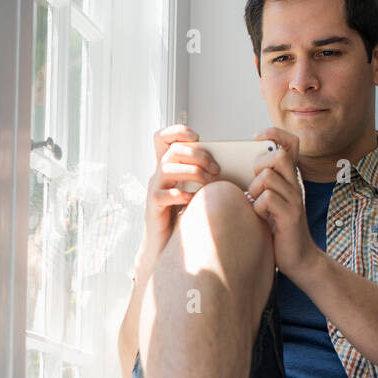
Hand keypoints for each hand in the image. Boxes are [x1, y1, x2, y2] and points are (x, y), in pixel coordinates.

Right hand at [143, 125, 219, 261]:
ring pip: (167, 168)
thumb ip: (202, 175)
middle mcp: (158, 174)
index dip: (177, 131)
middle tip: (216, 169)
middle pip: (172, 151)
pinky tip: (193, 200)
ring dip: (192, 172)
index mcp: (167, 166)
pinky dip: (181, 195)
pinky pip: (163, 195)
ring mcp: (154, 189)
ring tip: (209, 182)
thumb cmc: (183, 216)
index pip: (162, 138)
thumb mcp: (194, 190)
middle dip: (198, 155)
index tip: (197, 137)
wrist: (165, 245)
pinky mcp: (153, 206)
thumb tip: (224, 164)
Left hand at [245, 126, 316, 281]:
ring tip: (257, 205)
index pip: (291, 143)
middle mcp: (295, 185)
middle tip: (255, 185)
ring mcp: (295, 200)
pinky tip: (261, 218)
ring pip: (269, 177)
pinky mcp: (291, 216)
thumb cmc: (279, 232)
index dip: (275, 133)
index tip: (256, 137)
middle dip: (260, 165)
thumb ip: (261, 187)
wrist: (300, 260)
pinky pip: (268, 199)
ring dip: (255, 190)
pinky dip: (258, 207)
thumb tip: (237, 175)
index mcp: (290, 179)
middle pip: (279, 155)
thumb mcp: (269, 204)